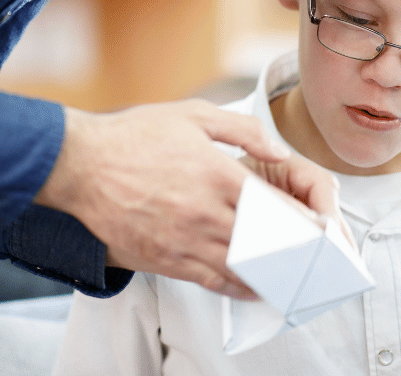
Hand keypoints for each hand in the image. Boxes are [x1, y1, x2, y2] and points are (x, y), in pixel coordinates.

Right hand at [34, 100, 335, 297]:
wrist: (82, 165)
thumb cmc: (134, 137)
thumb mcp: (192, 115)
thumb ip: (242, 130)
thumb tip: (277, 147)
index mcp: (218, 175)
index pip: (275, 206)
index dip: (302, 220)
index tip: (318, 227)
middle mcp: (206, 213)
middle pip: (265, 242)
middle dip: (292, 251)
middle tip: (312, 256)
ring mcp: (184, 240)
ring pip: (241, 267)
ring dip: (268, 273)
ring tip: (288, 275)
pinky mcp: (164, 259)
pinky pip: (210, 281)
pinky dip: (236, 286)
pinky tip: (249, 284)